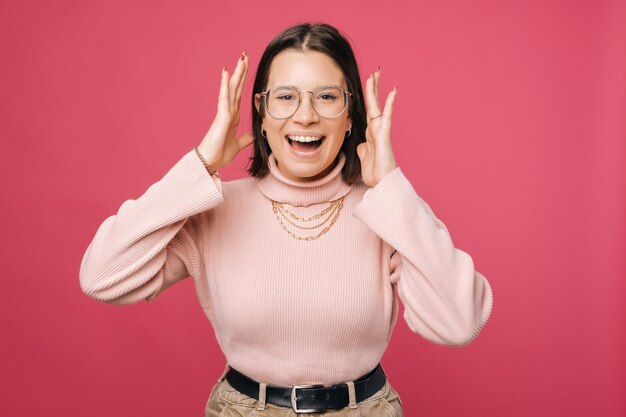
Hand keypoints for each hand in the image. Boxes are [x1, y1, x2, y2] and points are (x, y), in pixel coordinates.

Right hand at [197, 51, 253, 168]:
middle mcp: (229, 111)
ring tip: (241, 58)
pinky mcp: (222, 117)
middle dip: (241, 71)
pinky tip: (226, 72)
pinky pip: (224, 97)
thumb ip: (245, 139)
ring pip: (232, 88)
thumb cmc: (220, 154)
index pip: (239, 94)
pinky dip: (225, 85)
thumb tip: (252, 134)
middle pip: (236, 87)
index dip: (243, 80)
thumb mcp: (238, 145)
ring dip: (236, 73)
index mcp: (233, 116)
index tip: (246, 67)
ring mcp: (225, 112)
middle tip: (245, 55)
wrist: (210, 162)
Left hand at [356, 68, 397, 186]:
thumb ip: (363, 148)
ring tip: (376, 74)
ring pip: (377, 105)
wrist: (382, 182)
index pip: (368, 109)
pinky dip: (390, 104)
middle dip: (373, 87)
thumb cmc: (375, 171)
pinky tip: (393, 91)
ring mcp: (381, 130)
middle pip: (372, 103)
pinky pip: (387, 116)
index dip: (368, 96)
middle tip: (375, 71)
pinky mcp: (384, 135)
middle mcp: (376, 128)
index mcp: (370, 132)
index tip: (369, 82)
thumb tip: (362, 144)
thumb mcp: (365, 157)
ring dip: (376, 90)